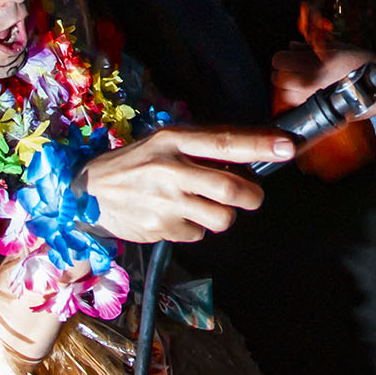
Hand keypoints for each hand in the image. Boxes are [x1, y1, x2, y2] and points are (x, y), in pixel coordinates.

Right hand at [79, 127, 294, 243]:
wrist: (88, 193)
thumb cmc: (137, 163)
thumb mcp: (165, 143)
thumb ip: (202, 148)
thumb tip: (252, 153)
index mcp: (174, 140)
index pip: (224, 142)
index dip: (259, 145)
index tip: (287, 147)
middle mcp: (170, 169)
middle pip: (231, 189)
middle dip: (252, 196)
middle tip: (252, 196)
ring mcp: (164, 202)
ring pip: (221, 218)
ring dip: (223, 215)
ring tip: (205, 205)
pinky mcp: (159, 228)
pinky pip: (198, 233)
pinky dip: (195, 227)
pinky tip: (177, 216)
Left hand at [271, 45, 373, 112]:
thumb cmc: (359, 63)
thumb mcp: (334, 47)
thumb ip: (308, 48)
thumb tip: (291, 46)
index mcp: (311, 64)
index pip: (278, 60)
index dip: (284, 58)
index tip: (292, 59)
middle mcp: (307, 83)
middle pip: (277, 78)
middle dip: (285, 73)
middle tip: (297, 71)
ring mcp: (309, 100)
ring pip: (282, 94)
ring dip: (288, 89)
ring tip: (303, 84)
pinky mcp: (316, 111)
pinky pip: (294, 106)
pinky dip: (296, 101)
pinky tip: (308, 95)